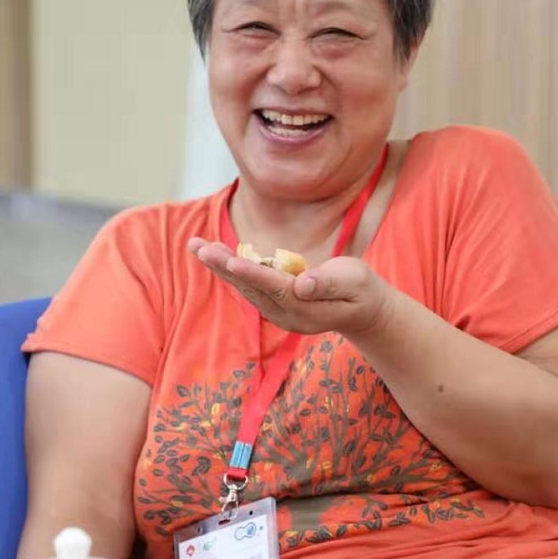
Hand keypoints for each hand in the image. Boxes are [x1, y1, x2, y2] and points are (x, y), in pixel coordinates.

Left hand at [187, 237, 393, 336]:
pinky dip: (227, 267)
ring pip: (243, 285)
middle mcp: (284, 313)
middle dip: (223, 266)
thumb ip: (329, 283)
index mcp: (305, 308)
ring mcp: (276, 310)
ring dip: (218, 265)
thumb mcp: (355, 282)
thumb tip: (302, 283)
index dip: (253, 275)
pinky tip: (211, 253)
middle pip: (249, 287)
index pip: (275, 289)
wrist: (361, 311)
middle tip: (199, 247)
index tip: (232, 262)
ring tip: (195, 245)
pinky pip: (246, 283)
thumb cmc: (361, 290)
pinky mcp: (272, 302)